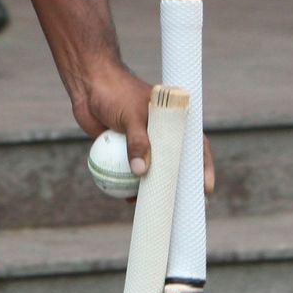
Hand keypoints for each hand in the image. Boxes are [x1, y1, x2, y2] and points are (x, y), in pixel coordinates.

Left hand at [73, 62, 215, 196]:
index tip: (205, 188)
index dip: (203, 167)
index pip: (195, 145)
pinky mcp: (124, 148)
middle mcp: (161, 132)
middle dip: (180, 185)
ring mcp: (143, 142)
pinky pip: (130, 171)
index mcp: (172, 120)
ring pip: (153, 170)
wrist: (87, 84)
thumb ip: (138, 142)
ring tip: (157, 208)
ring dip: (153, 188)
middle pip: (175, 162)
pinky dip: (130, 184)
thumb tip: (142, 172)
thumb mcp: (130, 116)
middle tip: (186, 207)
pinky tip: (128, 199)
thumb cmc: (115, 93)